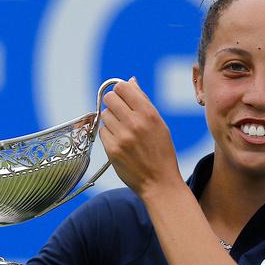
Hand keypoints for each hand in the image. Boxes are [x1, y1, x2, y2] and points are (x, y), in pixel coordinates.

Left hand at [98, 77, 182, 198]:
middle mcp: (134, 122)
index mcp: (148, 113)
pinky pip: (102, 132)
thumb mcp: (159, 124)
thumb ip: (143, 101)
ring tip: (123, 131)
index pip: (122, 87)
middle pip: (109, 98)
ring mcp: (122, 136)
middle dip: (113, 104)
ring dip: (111, 121)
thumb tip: (130, 81)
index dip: (121, 91)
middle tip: (121, 114)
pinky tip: (120, 143)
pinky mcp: (112, 149)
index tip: (123, 98)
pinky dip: (109, 135)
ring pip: (104, 115)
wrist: (159, 182)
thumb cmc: (161, 152)